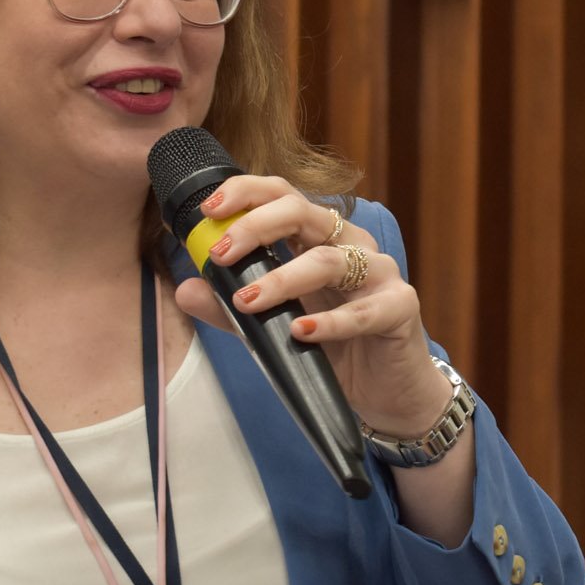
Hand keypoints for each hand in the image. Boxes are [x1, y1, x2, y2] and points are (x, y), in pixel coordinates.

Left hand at [172, 177, 447, 437]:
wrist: (386, 392)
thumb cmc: (334, 347)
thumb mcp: (272, 325)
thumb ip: (230, 307)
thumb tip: (185, 289)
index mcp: (320, 236)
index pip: (283, 196)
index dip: (246, 193)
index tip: (209, 209)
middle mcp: (350, 244)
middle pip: (304, 213)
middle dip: (255, 227)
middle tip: (220, 255)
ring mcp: (379, 272)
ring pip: (328, 260)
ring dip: (281, 279)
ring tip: (247, 302)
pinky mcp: (399, 308)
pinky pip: (362, 312)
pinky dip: (328, 322)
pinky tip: (300, 332)